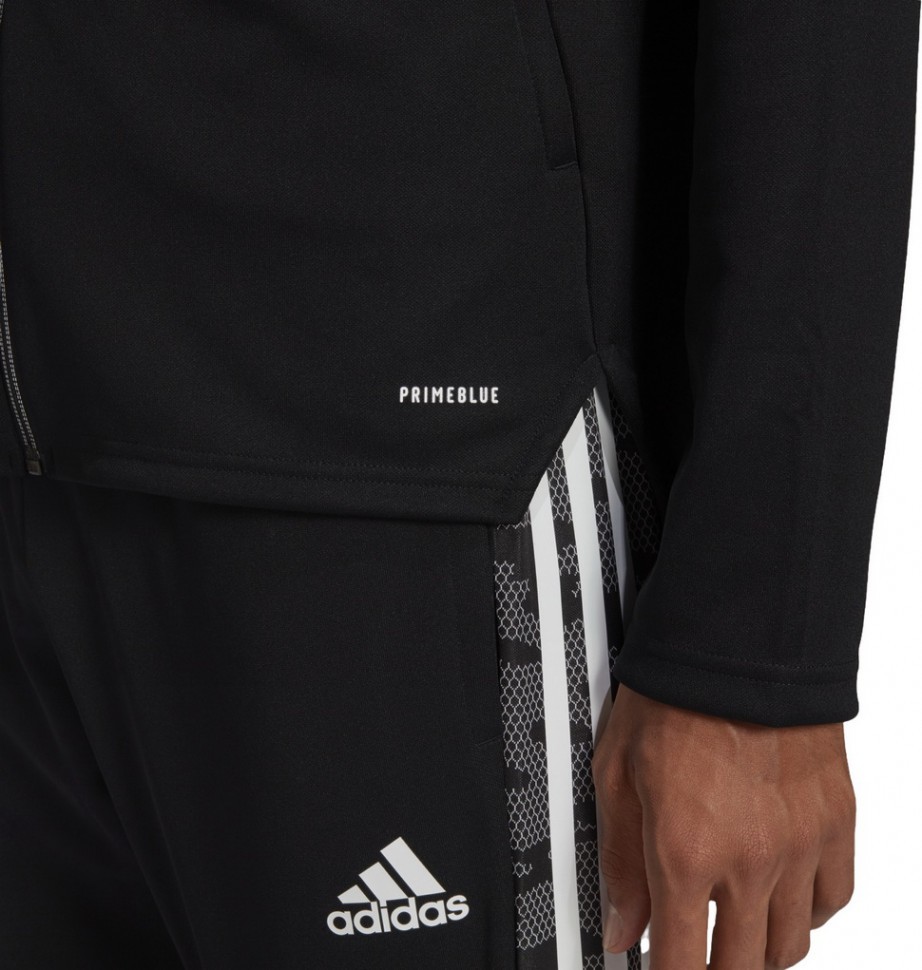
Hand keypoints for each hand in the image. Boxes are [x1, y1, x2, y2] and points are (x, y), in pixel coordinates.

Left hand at [592, 685, 855, 968]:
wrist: (739, 645)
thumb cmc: (674, 697)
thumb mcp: (617, 773)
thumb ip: (619, 859)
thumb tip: (618, 927)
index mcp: (686, 851)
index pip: (681, 965)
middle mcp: (750, 861)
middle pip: (740, 968)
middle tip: (694, 953)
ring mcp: (801, 846)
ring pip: (789, 946)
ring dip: (756, 950)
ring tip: (731, 927)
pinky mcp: (836, 823)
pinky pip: (832, 900)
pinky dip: (805, 912)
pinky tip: (780, 893)